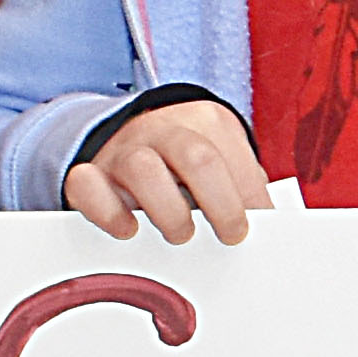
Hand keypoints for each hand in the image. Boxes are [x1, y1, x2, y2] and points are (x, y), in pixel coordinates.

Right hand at [63, 96, 266, 243]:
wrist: (130, 144)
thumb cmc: (188, 168)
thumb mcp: (224, 166)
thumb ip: (245, 189)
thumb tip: (270, 224)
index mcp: (206, 121)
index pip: (235, 158)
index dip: (253, 199)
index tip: (259, 229)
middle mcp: (163, 128)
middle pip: (197, 157)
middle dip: (222, 204)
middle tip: (230, 235)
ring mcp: (123, 149)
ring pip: (143, 168)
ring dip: (169, 211)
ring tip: (182, 235)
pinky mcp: (90, 173)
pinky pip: (87, 184)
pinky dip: (108, 212)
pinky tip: (129, 231)